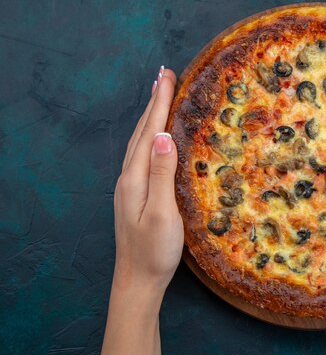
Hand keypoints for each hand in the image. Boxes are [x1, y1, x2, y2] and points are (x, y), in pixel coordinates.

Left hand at [100, 67, 181, 354]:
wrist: (138, 280)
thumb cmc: (155, 251)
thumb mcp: (162, 213)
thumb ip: (161, 174)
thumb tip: (162, 135)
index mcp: (135, 177)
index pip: (149, 131)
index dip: (159, 103)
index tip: (168, 75)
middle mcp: (128, 176)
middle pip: (141, 131)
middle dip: (154, 101)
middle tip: (165, 74)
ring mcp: (130, 185)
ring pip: (141, 141)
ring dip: (150, 115)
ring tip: (159, 95)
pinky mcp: (136, 194)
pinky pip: (143, 153)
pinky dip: (151, 134)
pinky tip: (157, 136)